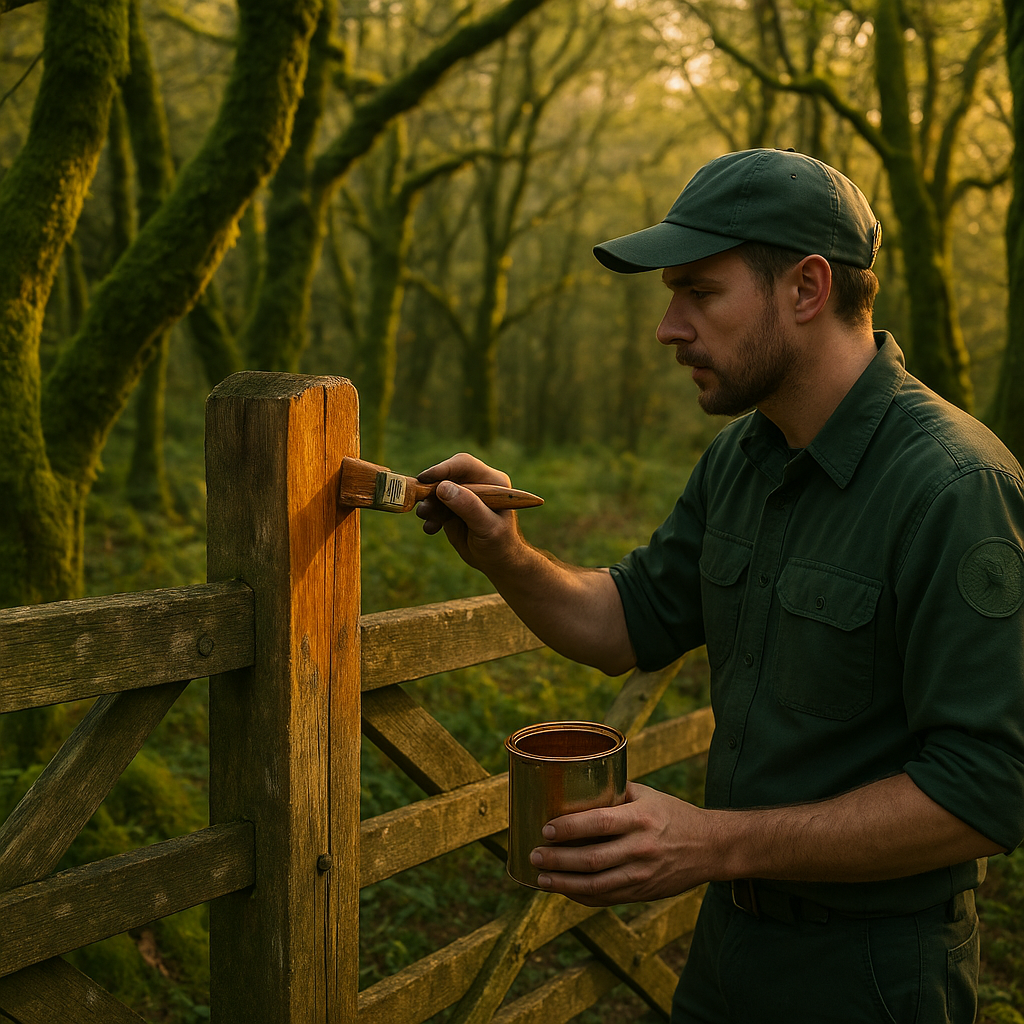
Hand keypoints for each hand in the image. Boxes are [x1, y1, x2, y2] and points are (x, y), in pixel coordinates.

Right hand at [416, 453, 524, 572]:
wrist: (496, 562)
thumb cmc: (500, 544)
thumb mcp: (487, 527)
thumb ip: (468, 507)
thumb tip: (442, 487)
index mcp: (492, 481)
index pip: (465, 465)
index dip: (444, 469)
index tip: (425, 478)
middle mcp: (477, 484)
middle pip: (446, 476)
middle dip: (431, 489)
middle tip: (420, 502)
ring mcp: (463, 496)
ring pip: (436, 492)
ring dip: (428, 504)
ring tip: (426, 518)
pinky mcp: (451, 508)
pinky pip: (434, 507)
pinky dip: (429, 517)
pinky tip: (432, 528)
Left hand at [528, 783, 717, 905]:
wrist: (710, 847)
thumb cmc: (672, 813)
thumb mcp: (647, 795)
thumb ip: (614, 793)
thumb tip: (573, 784)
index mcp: (641, 818)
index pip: (599, 823)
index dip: (569, 828)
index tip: (545, 828)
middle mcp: (641, 847)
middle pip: (592, 858)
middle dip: (558, 859)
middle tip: (534, 854)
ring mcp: (642, 874)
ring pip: (596, 885)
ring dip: (564, 883)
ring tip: (540, 877)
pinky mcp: (642, 892)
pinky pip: (606, 898)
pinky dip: (581, 896)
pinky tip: (563, 889)